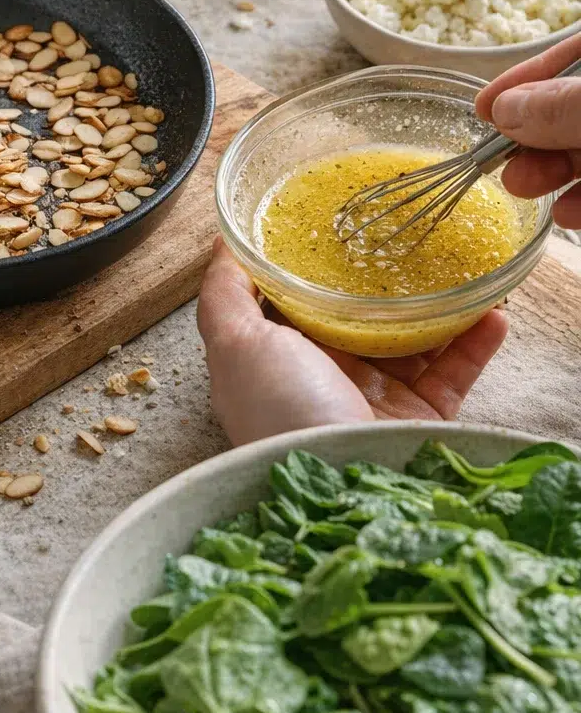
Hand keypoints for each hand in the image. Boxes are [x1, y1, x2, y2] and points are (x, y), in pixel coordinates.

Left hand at [196, 239, 507, 446]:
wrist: (339, 489)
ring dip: (440, 305)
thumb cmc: (278, 411)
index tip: (336, 223)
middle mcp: (323, 379)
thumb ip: (225, 293)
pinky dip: (475, 343)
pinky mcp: (418, 422)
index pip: (294, 303)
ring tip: (463, 268)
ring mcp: (374, 401)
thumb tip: (220, 244)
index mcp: (277, 360)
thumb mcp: (234, 342)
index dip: (311, 265)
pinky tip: (492, 312)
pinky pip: (453, 374)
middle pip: (358, 317)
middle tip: (412, 238)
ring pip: (413, 340)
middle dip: (384, 282)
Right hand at [475, 31, 580, 227]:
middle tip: (499, 158)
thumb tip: (506, 110)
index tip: (484, 108)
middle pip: (569, 108)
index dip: (525, 78)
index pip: (569, 56)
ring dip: (551, 171)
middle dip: (531, 135)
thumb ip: (562, 106)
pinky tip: (565, 213)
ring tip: (523, 187)